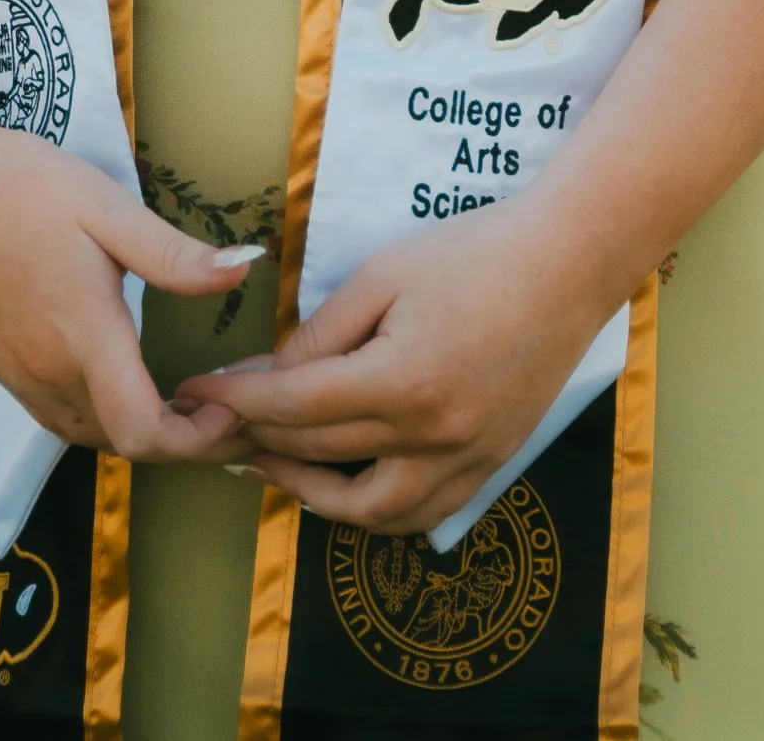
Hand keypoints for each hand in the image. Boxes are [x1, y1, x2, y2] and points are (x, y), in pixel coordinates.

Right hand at [0, 105, 263, 462]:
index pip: (144, 433)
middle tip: (225, 403)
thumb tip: (244, 270)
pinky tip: (120, 377)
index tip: (231, 408)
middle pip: (123, 443)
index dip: (198, 441)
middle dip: (182, 439)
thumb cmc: (15, 183)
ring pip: (89, 435)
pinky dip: (100, 416)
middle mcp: (46, 372)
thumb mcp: (104, 206)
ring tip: (183, 396)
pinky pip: (58, 416)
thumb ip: (173, 254)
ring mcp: (15, 375)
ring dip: (140, 430)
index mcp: (82, 335)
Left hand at [168, 192, 618, 532]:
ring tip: (268, 466)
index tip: (196, 392)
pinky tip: (342, 485)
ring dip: (309, 494)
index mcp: (403, 383)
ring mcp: (466, 460)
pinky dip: (373, 509)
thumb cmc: (475, 252)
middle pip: (321, 454)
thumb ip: (323, 332)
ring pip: (370, 512)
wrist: (568, 263)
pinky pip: (420, 512)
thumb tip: (273, 375)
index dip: (237, 401)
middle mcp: (434, 438)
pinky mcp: (489, 465)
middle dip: (257, 439)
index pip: (296, 408)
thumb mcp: (385, 274)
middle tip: (216, 422)